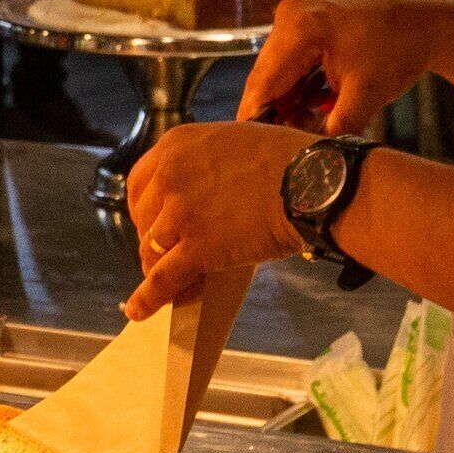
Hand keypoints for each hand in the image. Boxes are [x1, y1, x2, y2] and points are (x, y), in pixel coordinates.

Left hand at [120, 120, 312, 318]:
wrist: (313, 181)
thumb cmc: (287, 159)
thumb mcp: (232, 141)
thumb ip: (206, 161)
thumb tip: (205, 187)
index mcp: (175, 145)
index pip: (140, 183)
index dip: (145, 208)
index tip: (154, 221)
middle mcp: (170, 176)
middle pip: (144, 219)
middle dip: (153, 238)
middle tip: (168, 252)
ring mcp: (181, 213)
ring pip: (151, 249)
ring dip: (157, 267)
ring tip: (168, 281)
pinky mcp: (197, 248)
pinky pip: (163, 278)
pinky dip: (149, 298)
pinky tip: (140, 311)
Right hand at [232, 0, 453, 136]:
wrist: (427, 22)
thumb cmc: (399, 52)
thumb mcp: (364, 97)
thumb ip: (333, 130)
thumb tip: (310, 160)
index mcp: (300, 28)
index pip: (264, 84)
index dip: (256, 120)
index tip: (254, 150)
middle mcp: (290, 15)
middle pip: (267, 77)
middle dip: (275, 113)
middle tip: (284, 144)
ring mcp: (297, 15)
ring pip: (279, 72)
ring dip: (289, 102)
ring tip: (310, 125)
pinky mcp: (306, 21)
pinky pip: (292, 61)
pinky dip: (300, 86)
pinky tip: (317, 105)